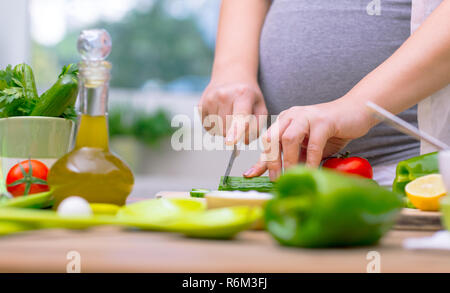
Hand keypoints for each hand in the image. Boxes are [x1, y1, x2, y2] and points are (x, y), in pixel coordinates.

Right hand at [198, 77, 267, 144]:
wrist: (231, 76)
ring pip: (216, 130)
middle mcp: (224, 95)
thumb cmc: (249, 97)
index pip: (240, 116)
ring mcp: (210, 99)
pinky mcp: (200, 105)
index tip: (231, 142)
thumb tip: (243, 141)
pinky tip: (220, 114)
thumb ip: (257, 127)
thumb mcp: (260, 107)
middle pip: (227, 128)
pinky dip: (214, 126)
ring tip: (229, 114)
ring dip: (224, 129)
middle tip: (238, 119)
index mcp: (243, 95)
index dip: (236, 130)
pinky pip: (207, 127)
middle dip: (233, 132)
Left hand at [243, 100, 374, 179]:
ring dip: (287, 160)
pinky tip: (310, 171)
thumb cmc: (331, 131)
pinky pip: (312, 143)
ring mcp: (306, 116)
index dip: (259, 160)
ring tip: (290, 175)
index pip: (267, 142)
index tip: (250, 175)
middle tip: (275, 179)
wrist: (356, 111)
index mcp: (284, 121)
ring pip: (288, 139)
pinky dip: (310, 160)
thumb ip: (294, 157)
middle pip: (272, 139)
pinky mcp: (323, 121)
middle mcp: (291, 116)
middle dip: (270, 161)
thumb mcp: (307, 147)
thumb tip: (279, 175)